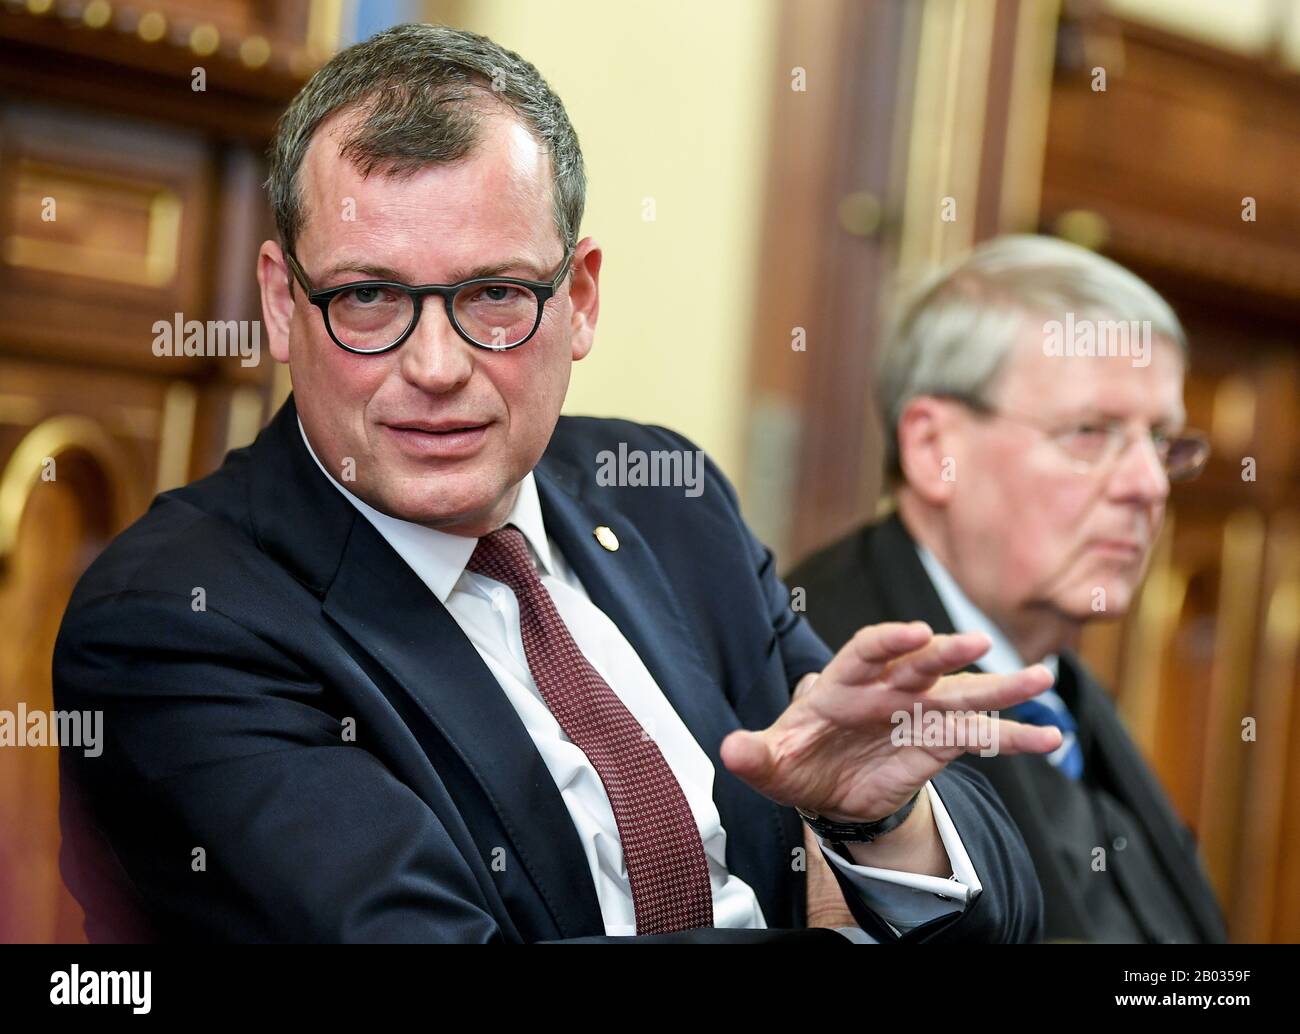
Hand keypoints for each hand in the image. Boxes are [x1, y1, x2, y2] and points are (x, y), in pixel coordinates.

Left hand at [719, 621, 1059, 822]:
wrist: (825, 786)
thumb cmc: (796, 761)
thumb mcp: (770, 764)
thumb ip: (753, 755)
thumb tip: (730, 749)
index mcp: (844, 682)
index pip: (869, 650)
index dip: (891, 640)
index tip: (915, 632)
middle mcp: (888, 687)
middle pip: (922, 663)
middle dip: (947, 652)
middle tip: (974, 644)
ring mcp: (920, 710)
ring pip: (964, 692)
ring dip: (1000, 686)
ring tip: (1040, 680)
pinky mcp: (941, 738)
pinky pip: (983, 735)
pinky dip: (1015, 736)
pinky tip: (1048, 739)